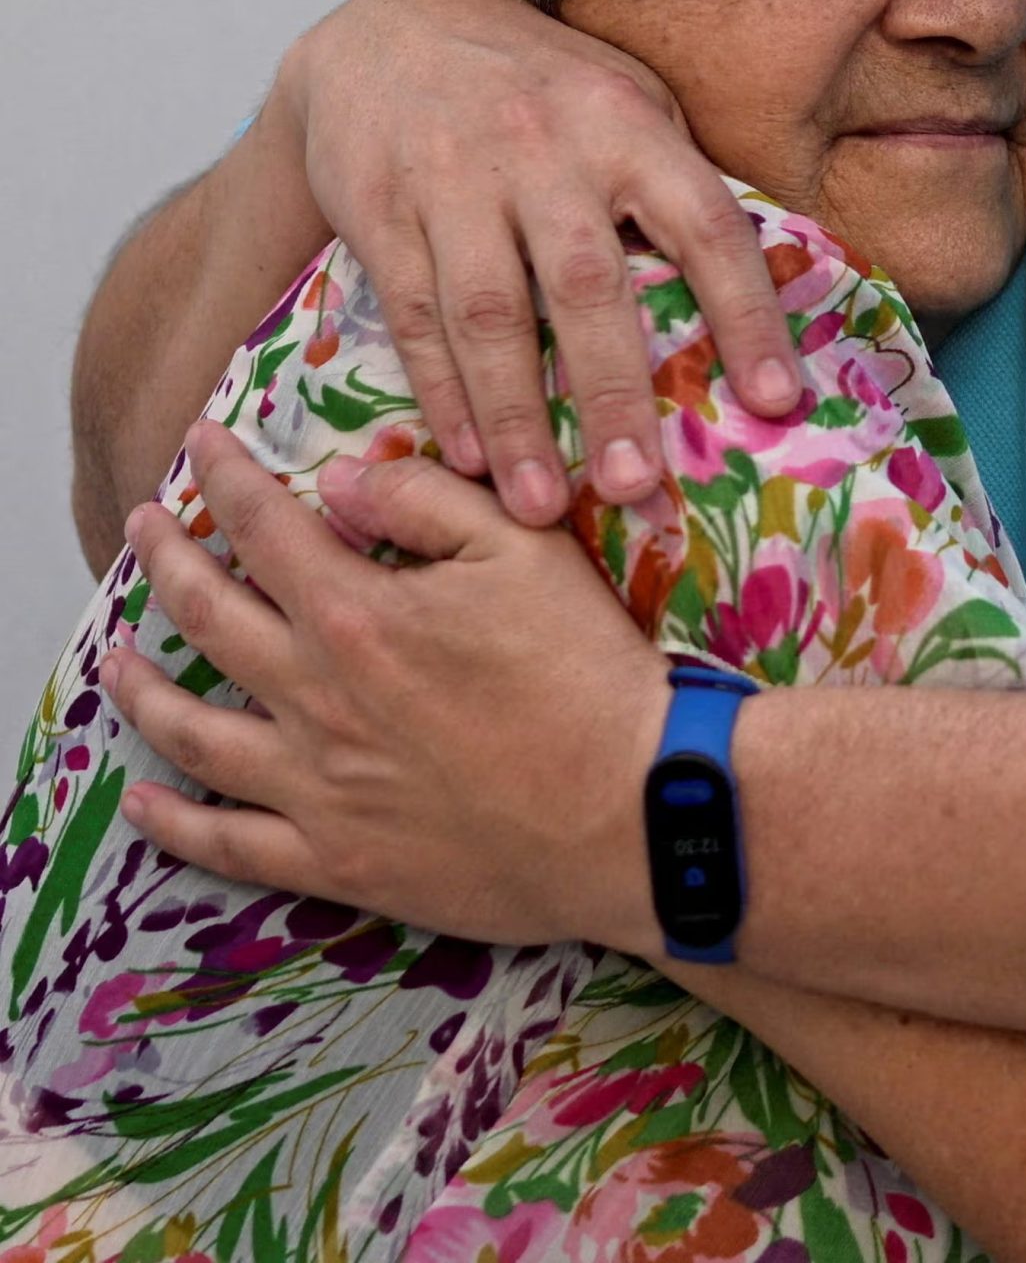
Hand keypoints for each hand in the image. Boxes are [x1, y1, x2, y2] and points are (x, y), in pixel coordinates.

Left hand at [105, 423, 670, 955]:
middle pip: (209, 618)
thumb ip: (428, 499)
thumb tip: (343, 478)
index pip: (265, 527)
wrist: (629, 811)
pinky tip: (147, 801)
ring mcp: (318, 787)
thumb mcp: (525, 549)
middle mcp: (317, 698)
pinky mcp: (338, 860)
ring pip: (195, 732)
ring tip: (115, 658)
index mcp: (359, 614)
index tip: (198, 444)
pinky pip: (229, 845)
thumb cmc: (587, 673)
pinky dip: (174, 824)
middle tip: (140, 526)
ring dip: (144, 688)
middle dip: (165, 560)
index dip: (224, 477)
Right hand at [274, 0, 800, 520]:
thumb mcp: (622, 98)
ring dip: (516, 417)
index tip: (778, 401)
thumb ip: (675, 180)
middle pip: (587, 283)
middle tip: (637, 489)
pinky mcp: (381, 207)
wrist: (383, 33)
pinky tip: (468, 456)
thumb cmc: (535, 84)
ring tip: (540, 506)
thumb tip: (769, 287)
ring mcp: (454, 176)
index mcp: (624, 120)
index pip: (703, 220)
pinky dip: (442, 392)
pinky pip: (414, 313)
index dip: (746, 310)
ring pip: (488, 312)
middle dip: (614, 392)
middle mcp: (543, 145)